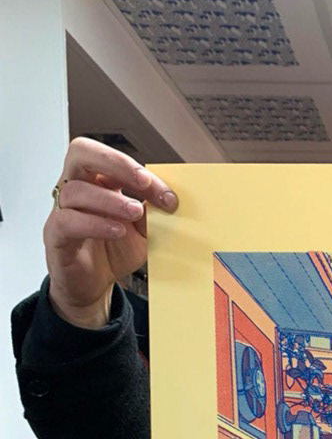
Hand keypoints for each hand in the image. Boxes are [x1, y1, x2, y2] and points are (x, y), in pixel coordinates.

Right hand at [44, 137, 177, 328]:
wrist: (94, 285)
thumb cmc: (113, 253)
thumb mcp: (142, 233)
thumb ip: (152, 215)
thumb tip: (169, 199)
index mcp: (97, 182)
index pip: (111, 159)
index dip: (138, 170)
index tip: (166, 194)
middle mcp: (77, 190)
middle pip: (81, 153)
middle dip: (116, 163)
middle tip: (143, 182)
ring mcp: (63, 211)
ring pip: (75, 190)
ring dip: (110, 199)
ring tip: (135, 212)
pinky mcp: (56, 236)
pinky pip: (67, 222)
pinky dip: (95, 224)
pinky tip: (117, 231)